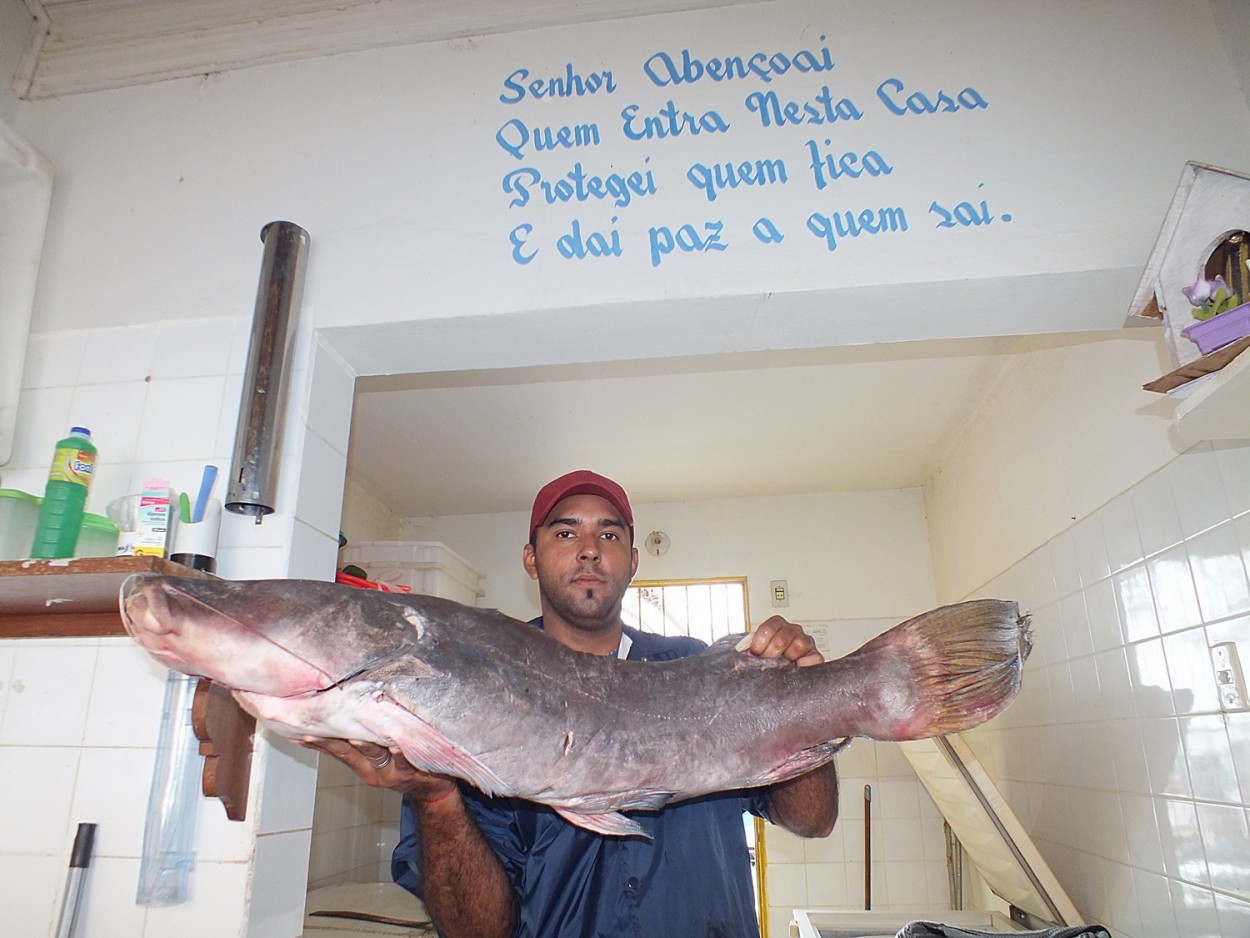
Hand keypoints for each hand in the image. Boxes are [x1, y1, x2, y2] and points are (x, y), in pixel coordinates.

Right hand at [301, 737, 458, 801]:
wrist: (434, 789)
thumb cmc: (403, 765)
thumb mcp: (379, 758)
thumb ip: (361, 744)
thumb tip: (340, 723)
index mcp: (363, 766)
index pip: (336, 751)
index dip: (318, 743)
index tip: (298, 731)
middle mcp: (373, 770)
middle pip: (349, 753)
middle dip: (331, 741)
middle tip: (313, 730)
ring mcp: (391, 771)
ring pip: (374, 755)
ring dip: (363, 745)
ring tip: (353, 736)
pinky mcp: (412, 771)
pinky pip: (405, 761)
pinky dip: (399, 753)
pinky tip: (395, 746)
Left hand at [739, 616, 823, 666]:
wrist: (779, 674)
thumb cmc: (767, 660)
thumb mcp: (755, 651)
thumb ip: (748, 647)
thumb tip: (741, 650)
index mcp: (777, 625)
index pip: (769, 627)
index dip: (760, 643)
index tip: (755, 653)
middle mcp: (793, 631)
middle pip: (782, 638)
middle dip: (771, 655)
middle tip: (767, 664)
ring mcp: (806, 642)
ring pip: (799, 645)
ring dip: (787, 660)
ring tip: (780, 667)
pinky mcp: (816, 657)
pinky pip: (813, 659)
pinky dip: (803, 666)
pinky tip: (794, 670)